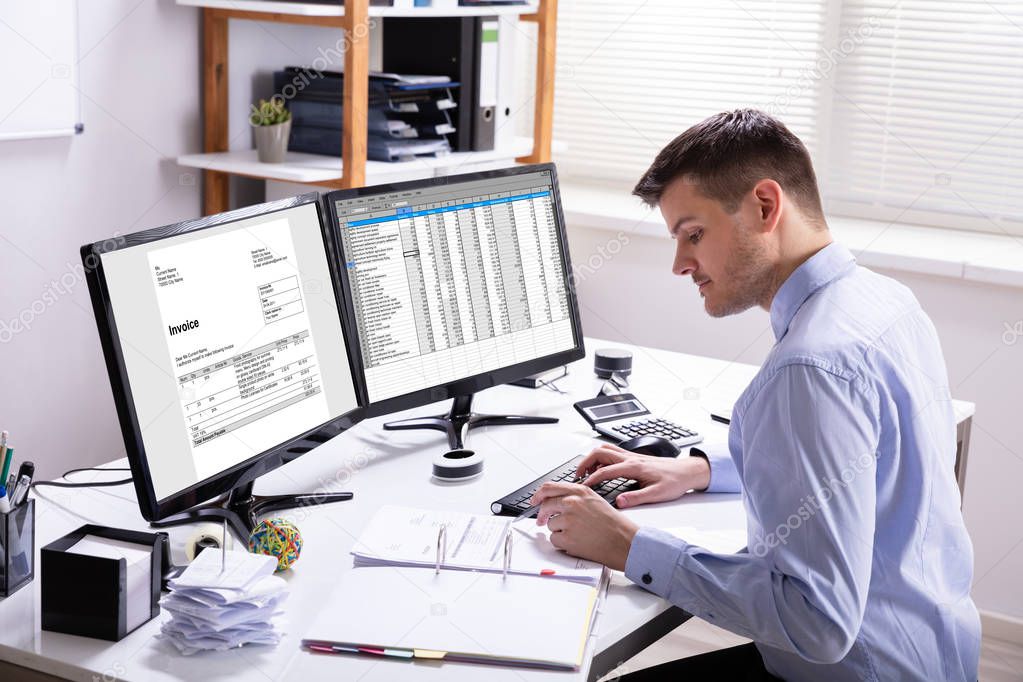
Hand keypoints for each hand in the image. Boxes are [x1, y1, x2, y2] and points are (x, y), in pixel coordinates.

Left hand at [530, 482, 638, 569]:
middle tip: (542, 521)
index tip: (534, 500)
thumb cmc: (613, 524)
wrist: (624, 542)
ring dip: (558, 531)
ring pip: (550, 525)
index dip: (538, 495)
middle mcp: (572, 503)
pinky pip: (554, 540)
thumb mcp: (595, 500)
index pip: (549, 488)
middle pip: (545, 506)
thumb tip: (555, 501)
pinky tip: (577, 542)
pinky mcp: (567, 537)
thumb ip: (574, 497)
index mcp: (580, 492)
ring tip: (577, 534)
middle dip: (542, 515)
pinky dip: (562, 543)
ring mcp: (568, 520)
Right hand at [574, 443, 710, 508]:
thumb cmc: (674, 482)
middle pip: (600, 452)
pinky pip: (612, 452)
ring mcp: (631, 456)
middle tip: (577, 475)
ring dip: (592, 458)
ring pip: (605, 449)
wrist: (687, 472)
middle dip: (585, 462)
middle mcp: (630, 458)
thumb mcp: (656, 494)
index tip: (582, 487)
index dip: (591, 479)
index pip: (605, 471)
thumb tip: (619, 502)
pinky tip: (600, 468)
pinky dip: (600, 457)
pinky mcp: (634, 457)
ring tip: (585, 471)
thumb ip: (636, 498)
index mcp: (633, 467)